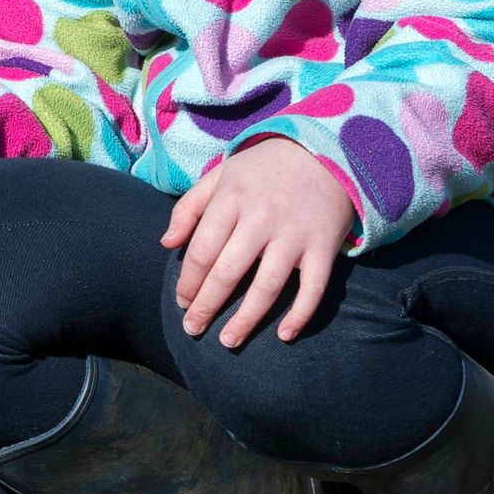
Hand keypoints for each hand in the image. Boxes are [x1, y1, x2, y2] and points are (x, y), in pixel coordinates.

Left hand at [164, 140, 358, 348]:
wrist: (326, 152)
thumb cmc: (264, 168)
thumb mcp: (221, 175)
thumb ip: (189, 207)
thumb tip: (167, 243)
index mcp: (231, 200)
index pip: (202, 251)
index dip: (188, 282)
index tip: (182, 302)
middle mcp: (261, 218)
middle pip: (227, 273)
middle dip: (206, 306)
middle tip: (193, 329)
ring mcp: (295, 235)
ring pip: (266, 287)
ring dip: (246, 320)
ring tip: (228, 341)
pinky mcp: (324, 247)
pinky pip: (314, 288)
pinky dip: (300, 315)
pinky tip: (285, 335)